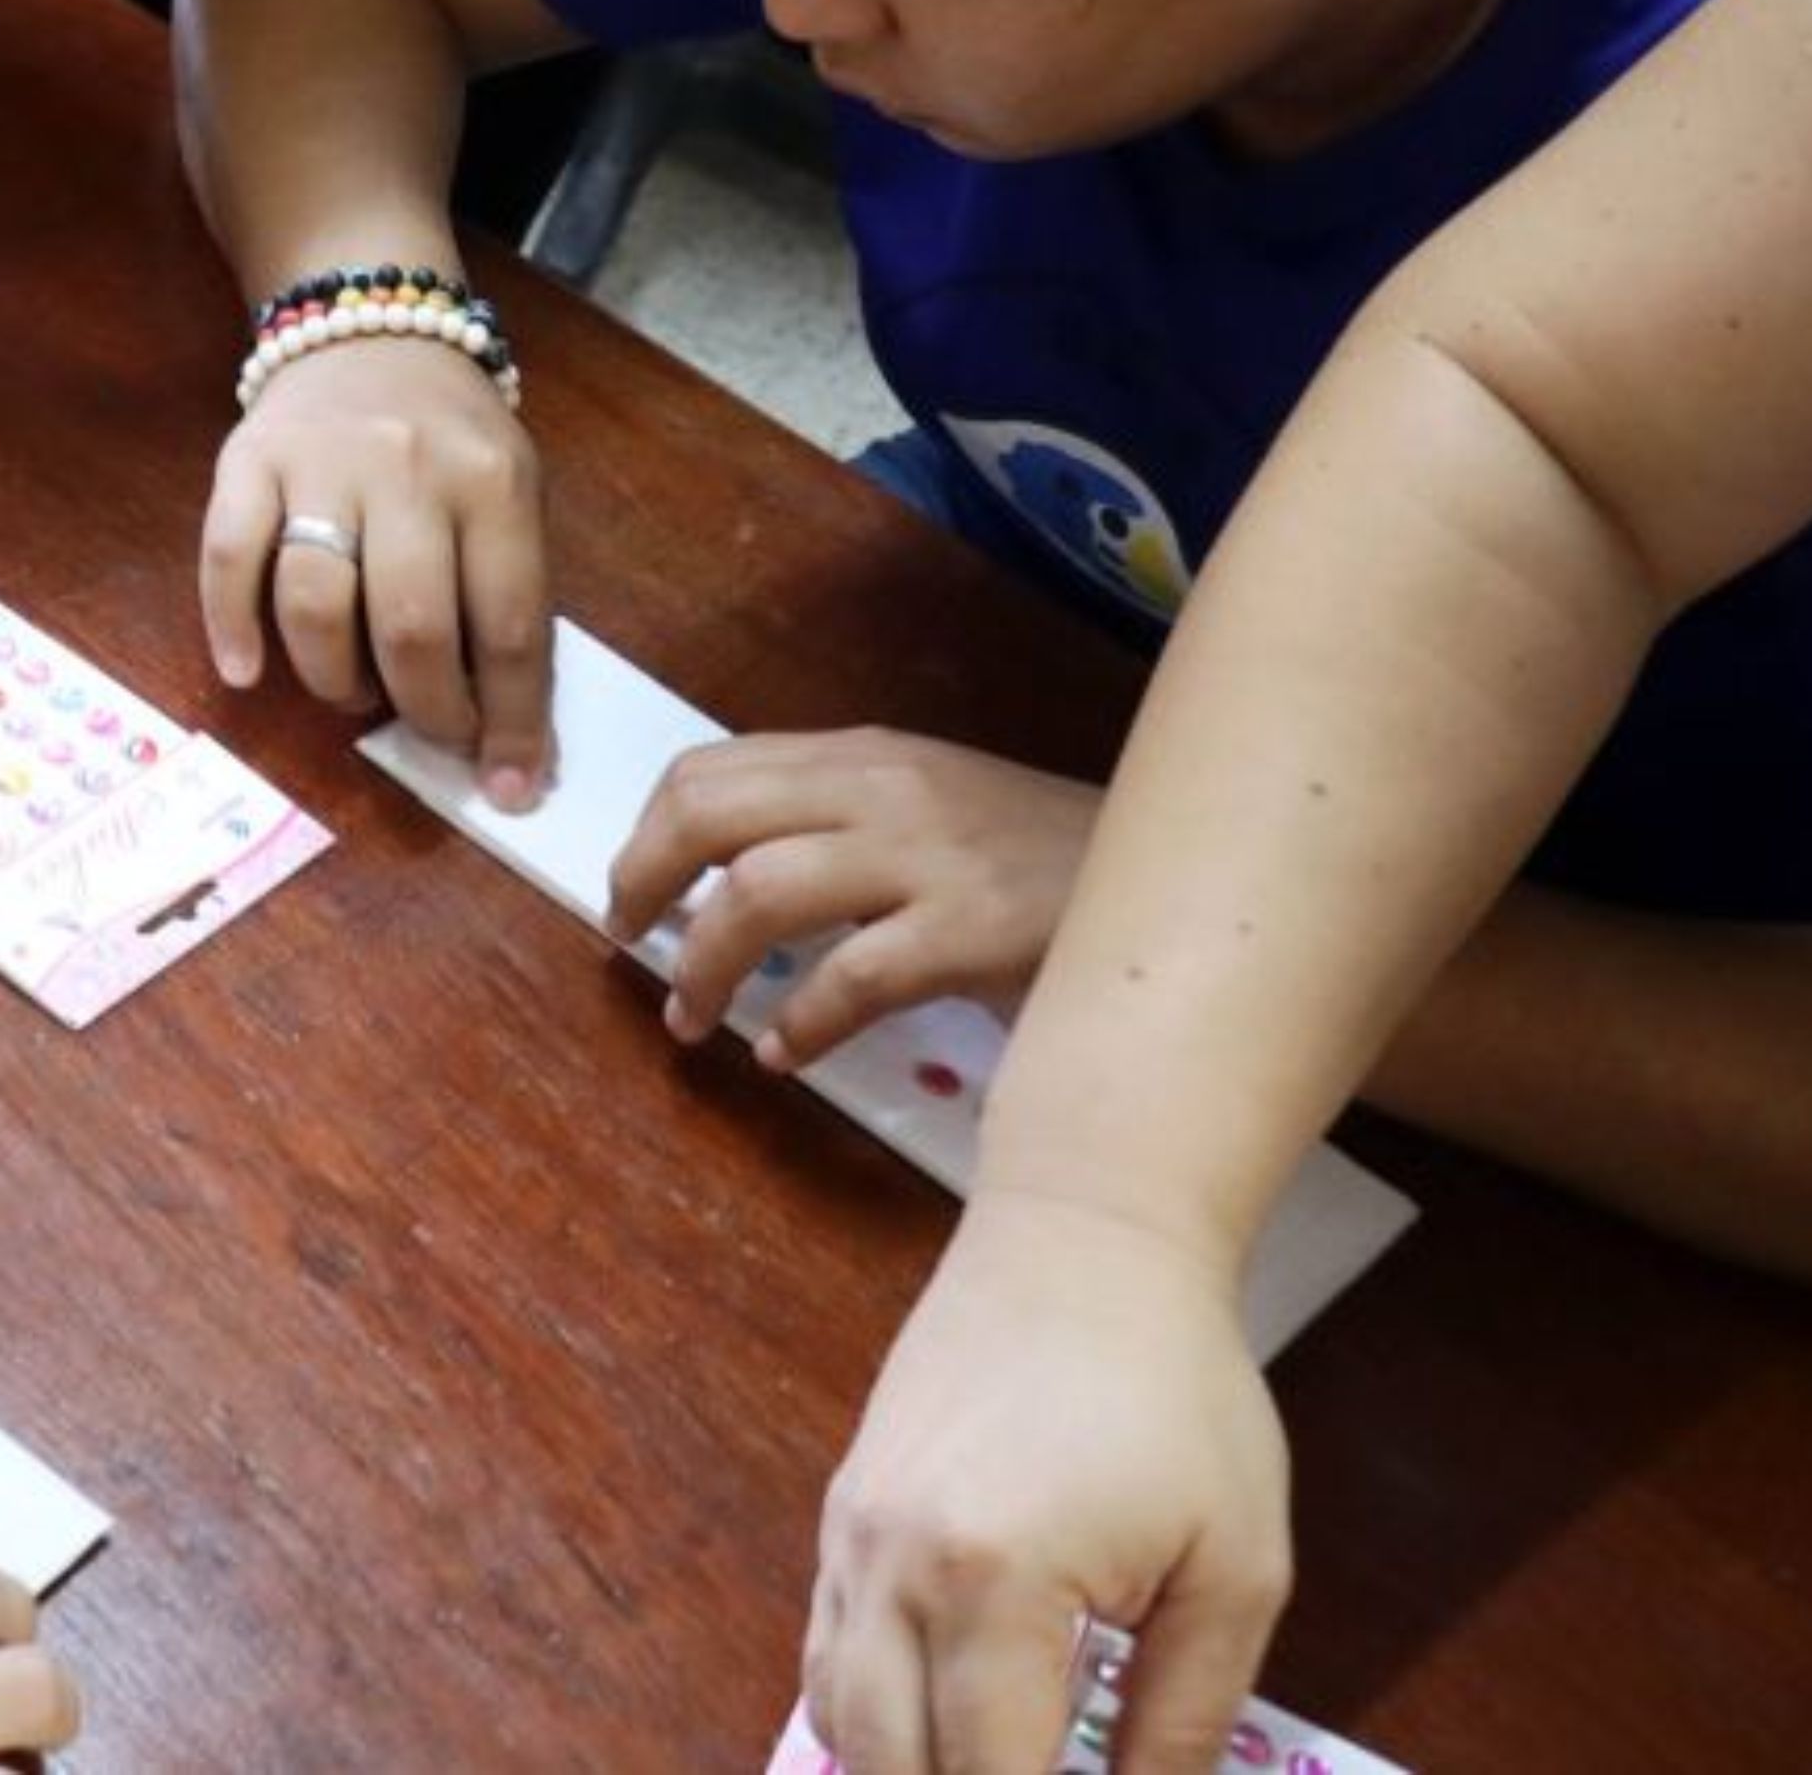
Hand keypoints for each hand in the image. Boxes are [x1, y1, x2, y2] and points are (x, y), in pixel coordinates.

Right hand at [195, 335, 547, 789]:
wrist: (369, 328)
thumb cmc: (452, 435)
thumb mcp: (510, 492)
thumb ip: (505, 595)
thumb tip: (505, 738)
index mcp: (492, 481)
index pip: (509, 625)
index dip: (512, 720)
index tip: (511, 786)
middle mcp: (407, 467)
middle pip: (412, 626)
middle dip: (427, 710)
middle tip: (431, 735)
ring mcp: (320, 462)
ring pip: (317, 603)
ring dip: (336, 680)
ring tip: (354, 695)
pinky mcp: (246, 460)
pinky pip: (227, 556)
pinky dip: (231, 627)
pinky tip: (246, 672)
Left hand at [600, 733, 1095, 1067]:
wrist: (1181, 878)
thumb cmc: (1043, 860)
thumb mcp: (930, 810)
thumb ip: (837, 823)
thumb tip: (725, 875)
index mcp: (863, 758)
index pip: (710, 768)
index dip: (646, 833)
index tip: (631, 892)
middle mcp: (884, 791)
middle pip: (710, 814)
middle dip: (644, 881)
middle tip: (630, 945)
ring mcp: (929, 857)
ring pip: (760, 893)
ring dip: (704, 965)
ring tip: (691, 1019)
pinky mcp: (973, 931)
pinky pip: (851, 977)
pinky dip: (801, 1022)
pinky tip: (784, 1054)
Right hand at [804, 1190, 1292, 1774]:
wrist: (1082, 1241)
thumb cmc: (1182, 1398)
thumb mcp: (1235, 1571)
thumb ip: (1186, 1719)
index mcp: (997, 1585)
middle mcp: (893, 1570)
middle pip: (890, 1768)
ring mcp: (851, 1538)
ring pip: (837, 1723)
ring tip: (991, 1770)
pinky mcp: (841, 1513)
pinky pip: (824, 1656)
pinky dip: (869, 1722)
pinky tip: (936, 1737)